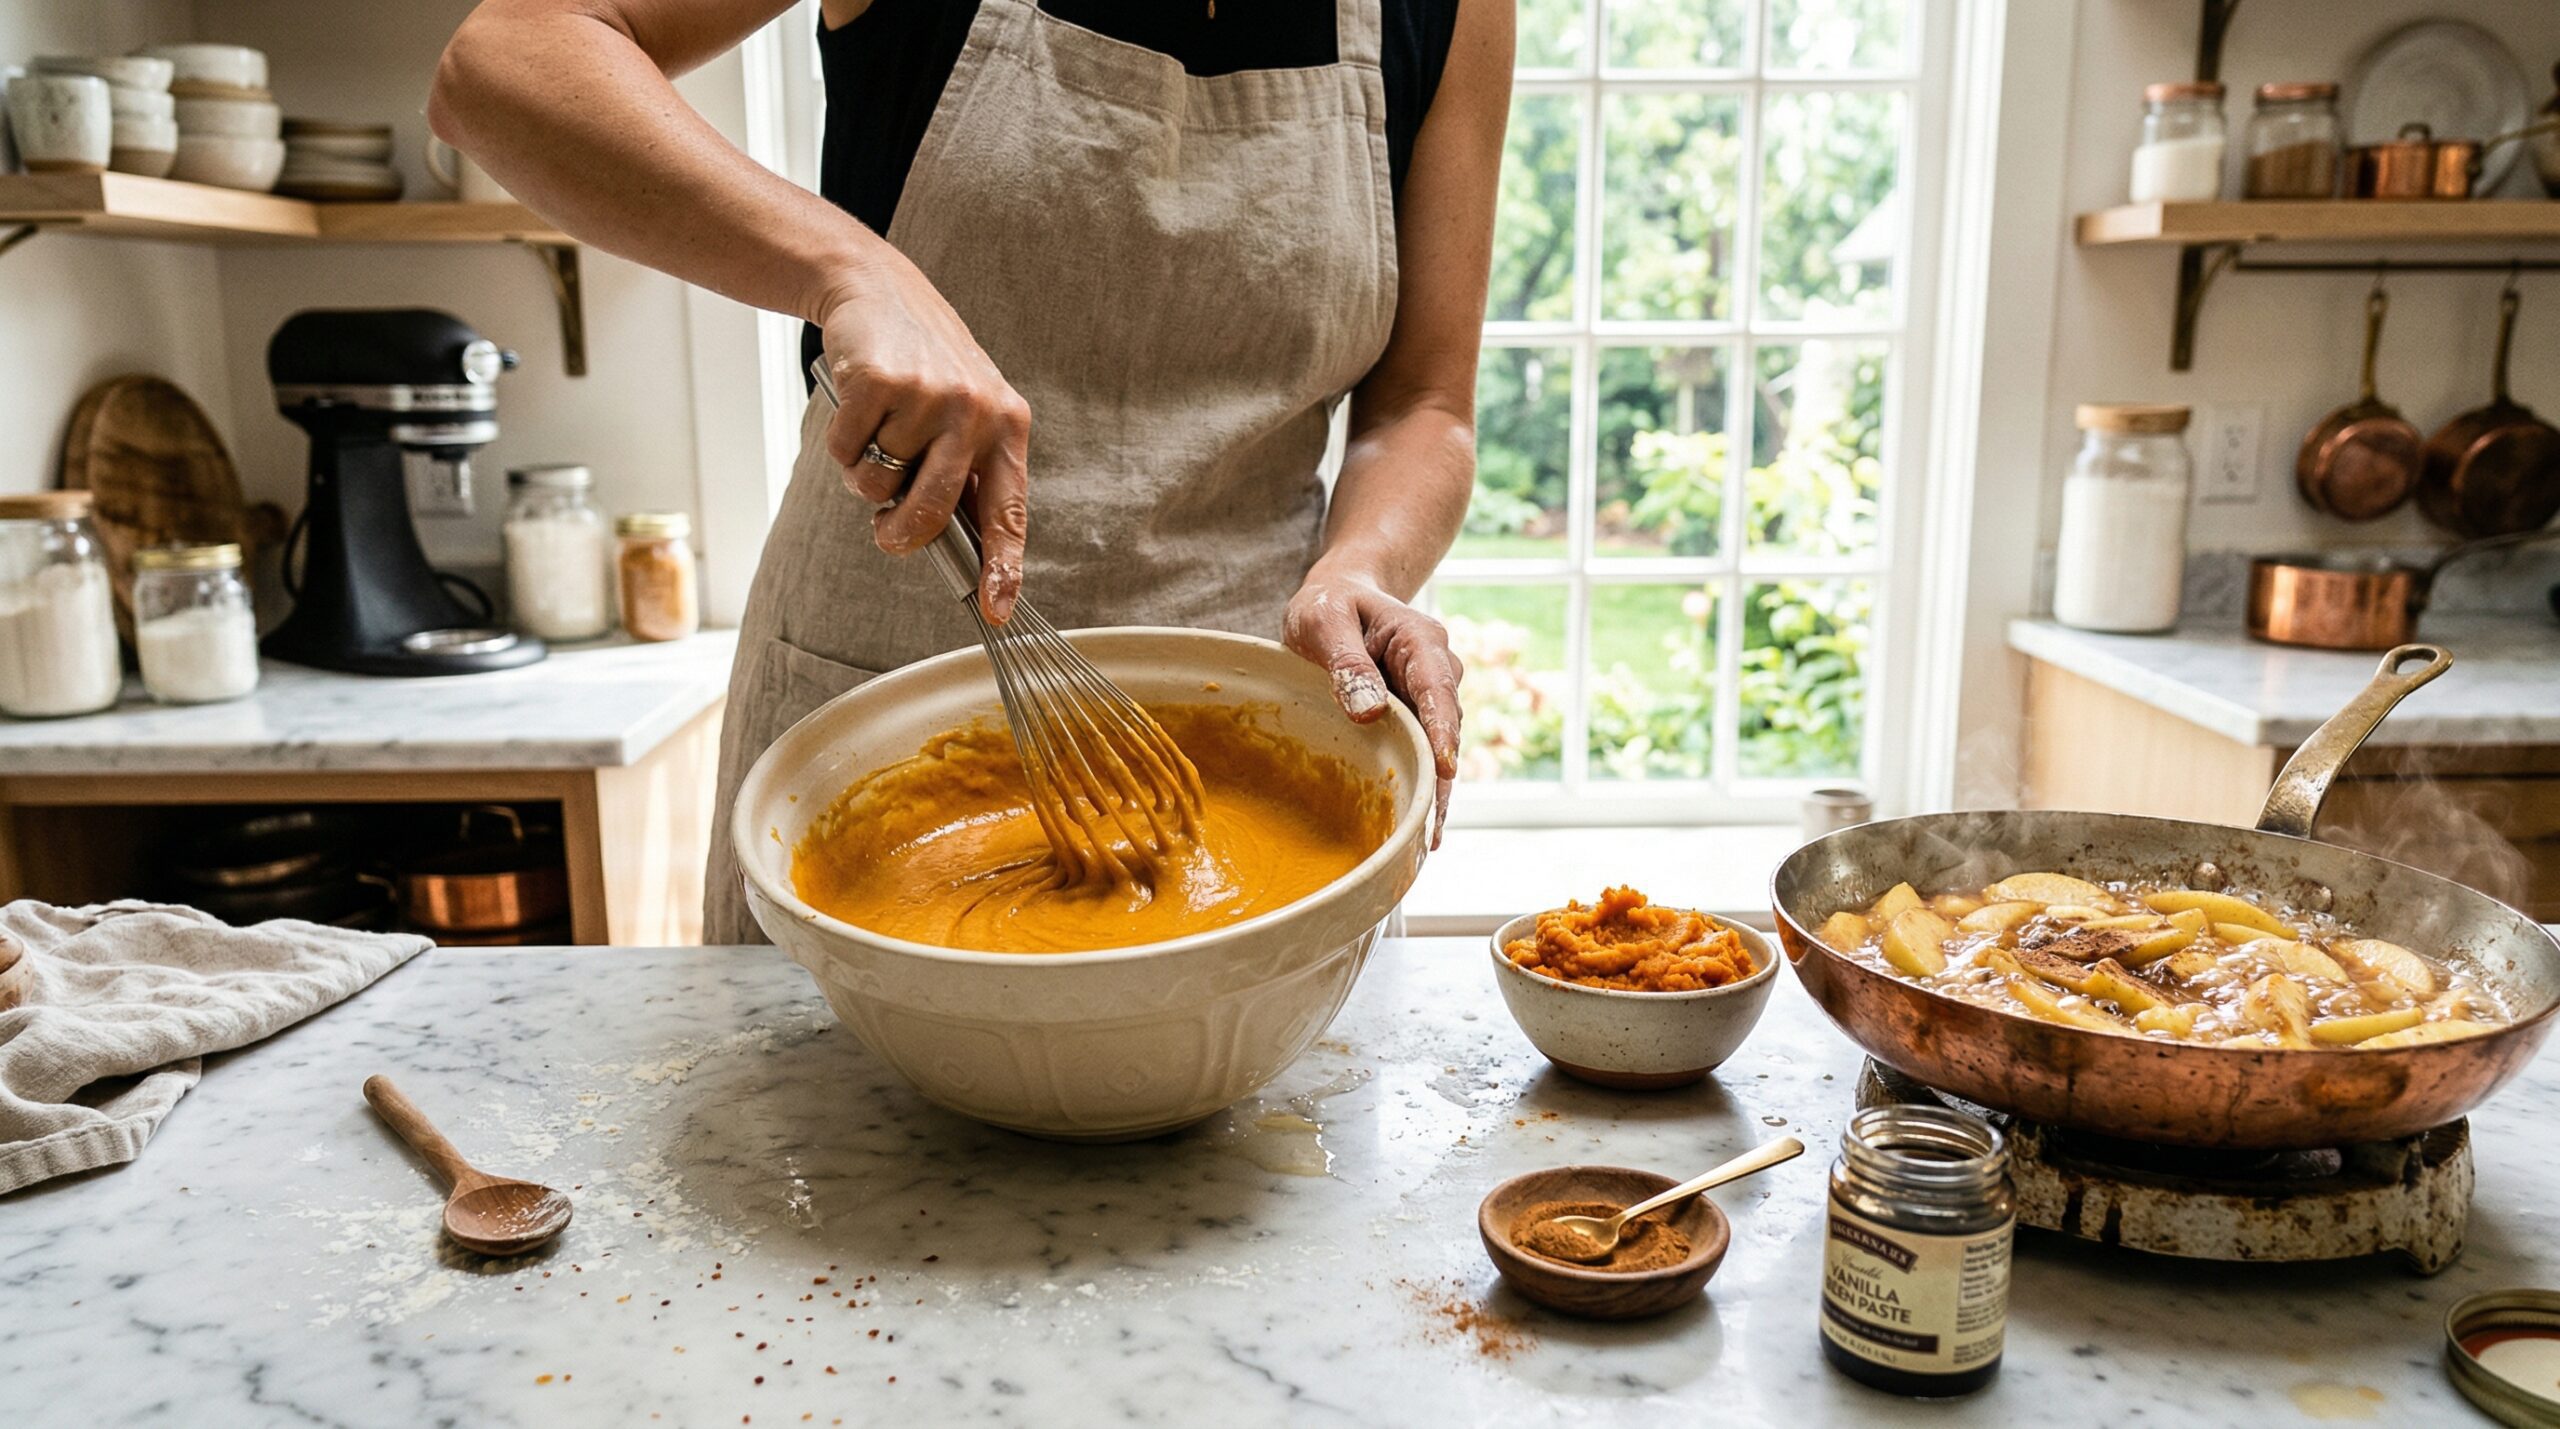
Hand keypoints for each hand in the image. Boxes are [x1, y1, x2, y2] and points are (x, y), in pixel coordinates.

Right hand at [813, 253, 1031, 621]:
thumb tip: (957, 551)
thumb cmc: (923, 366)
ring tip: (878, 433)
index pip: (1009, 510)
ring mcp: (928, 395)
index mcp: (1008, 425)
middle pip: (932, 511)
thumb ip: (964, 473)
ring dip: (867, 475)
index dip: (1002, 565)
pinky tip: (858, 408)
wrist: (878, 289)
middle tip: (886, 532)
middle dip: (901, 533)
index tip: (997, 607)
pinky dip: (841, 442)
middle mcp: (975, 410)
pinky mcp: (880, 382)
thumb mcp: (964, 413)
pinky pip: (847, 452)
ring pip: (881, 484)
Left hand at [1283, 571, 1462, 847]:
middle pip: (1445, 731)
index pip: (1438, 689)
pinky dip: (1418, 788)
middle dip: (1441, 782)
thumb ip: (1347, 662)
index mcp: (1420, 641)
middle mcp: (1436, 672)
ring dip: (1432, 794)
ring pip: (1436, 751)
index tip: (1443, 770)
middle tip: (1430, 832)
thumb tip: (1370, 711)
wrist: (1340, 598)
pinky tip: (1414, 829)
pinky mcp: (1414, 720)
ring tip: (1422, 843)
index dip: (1441, 732)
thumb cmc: (1330, 605)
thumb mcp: (1325, 620)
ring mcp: (1428, 699)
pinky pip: (1419, 755)